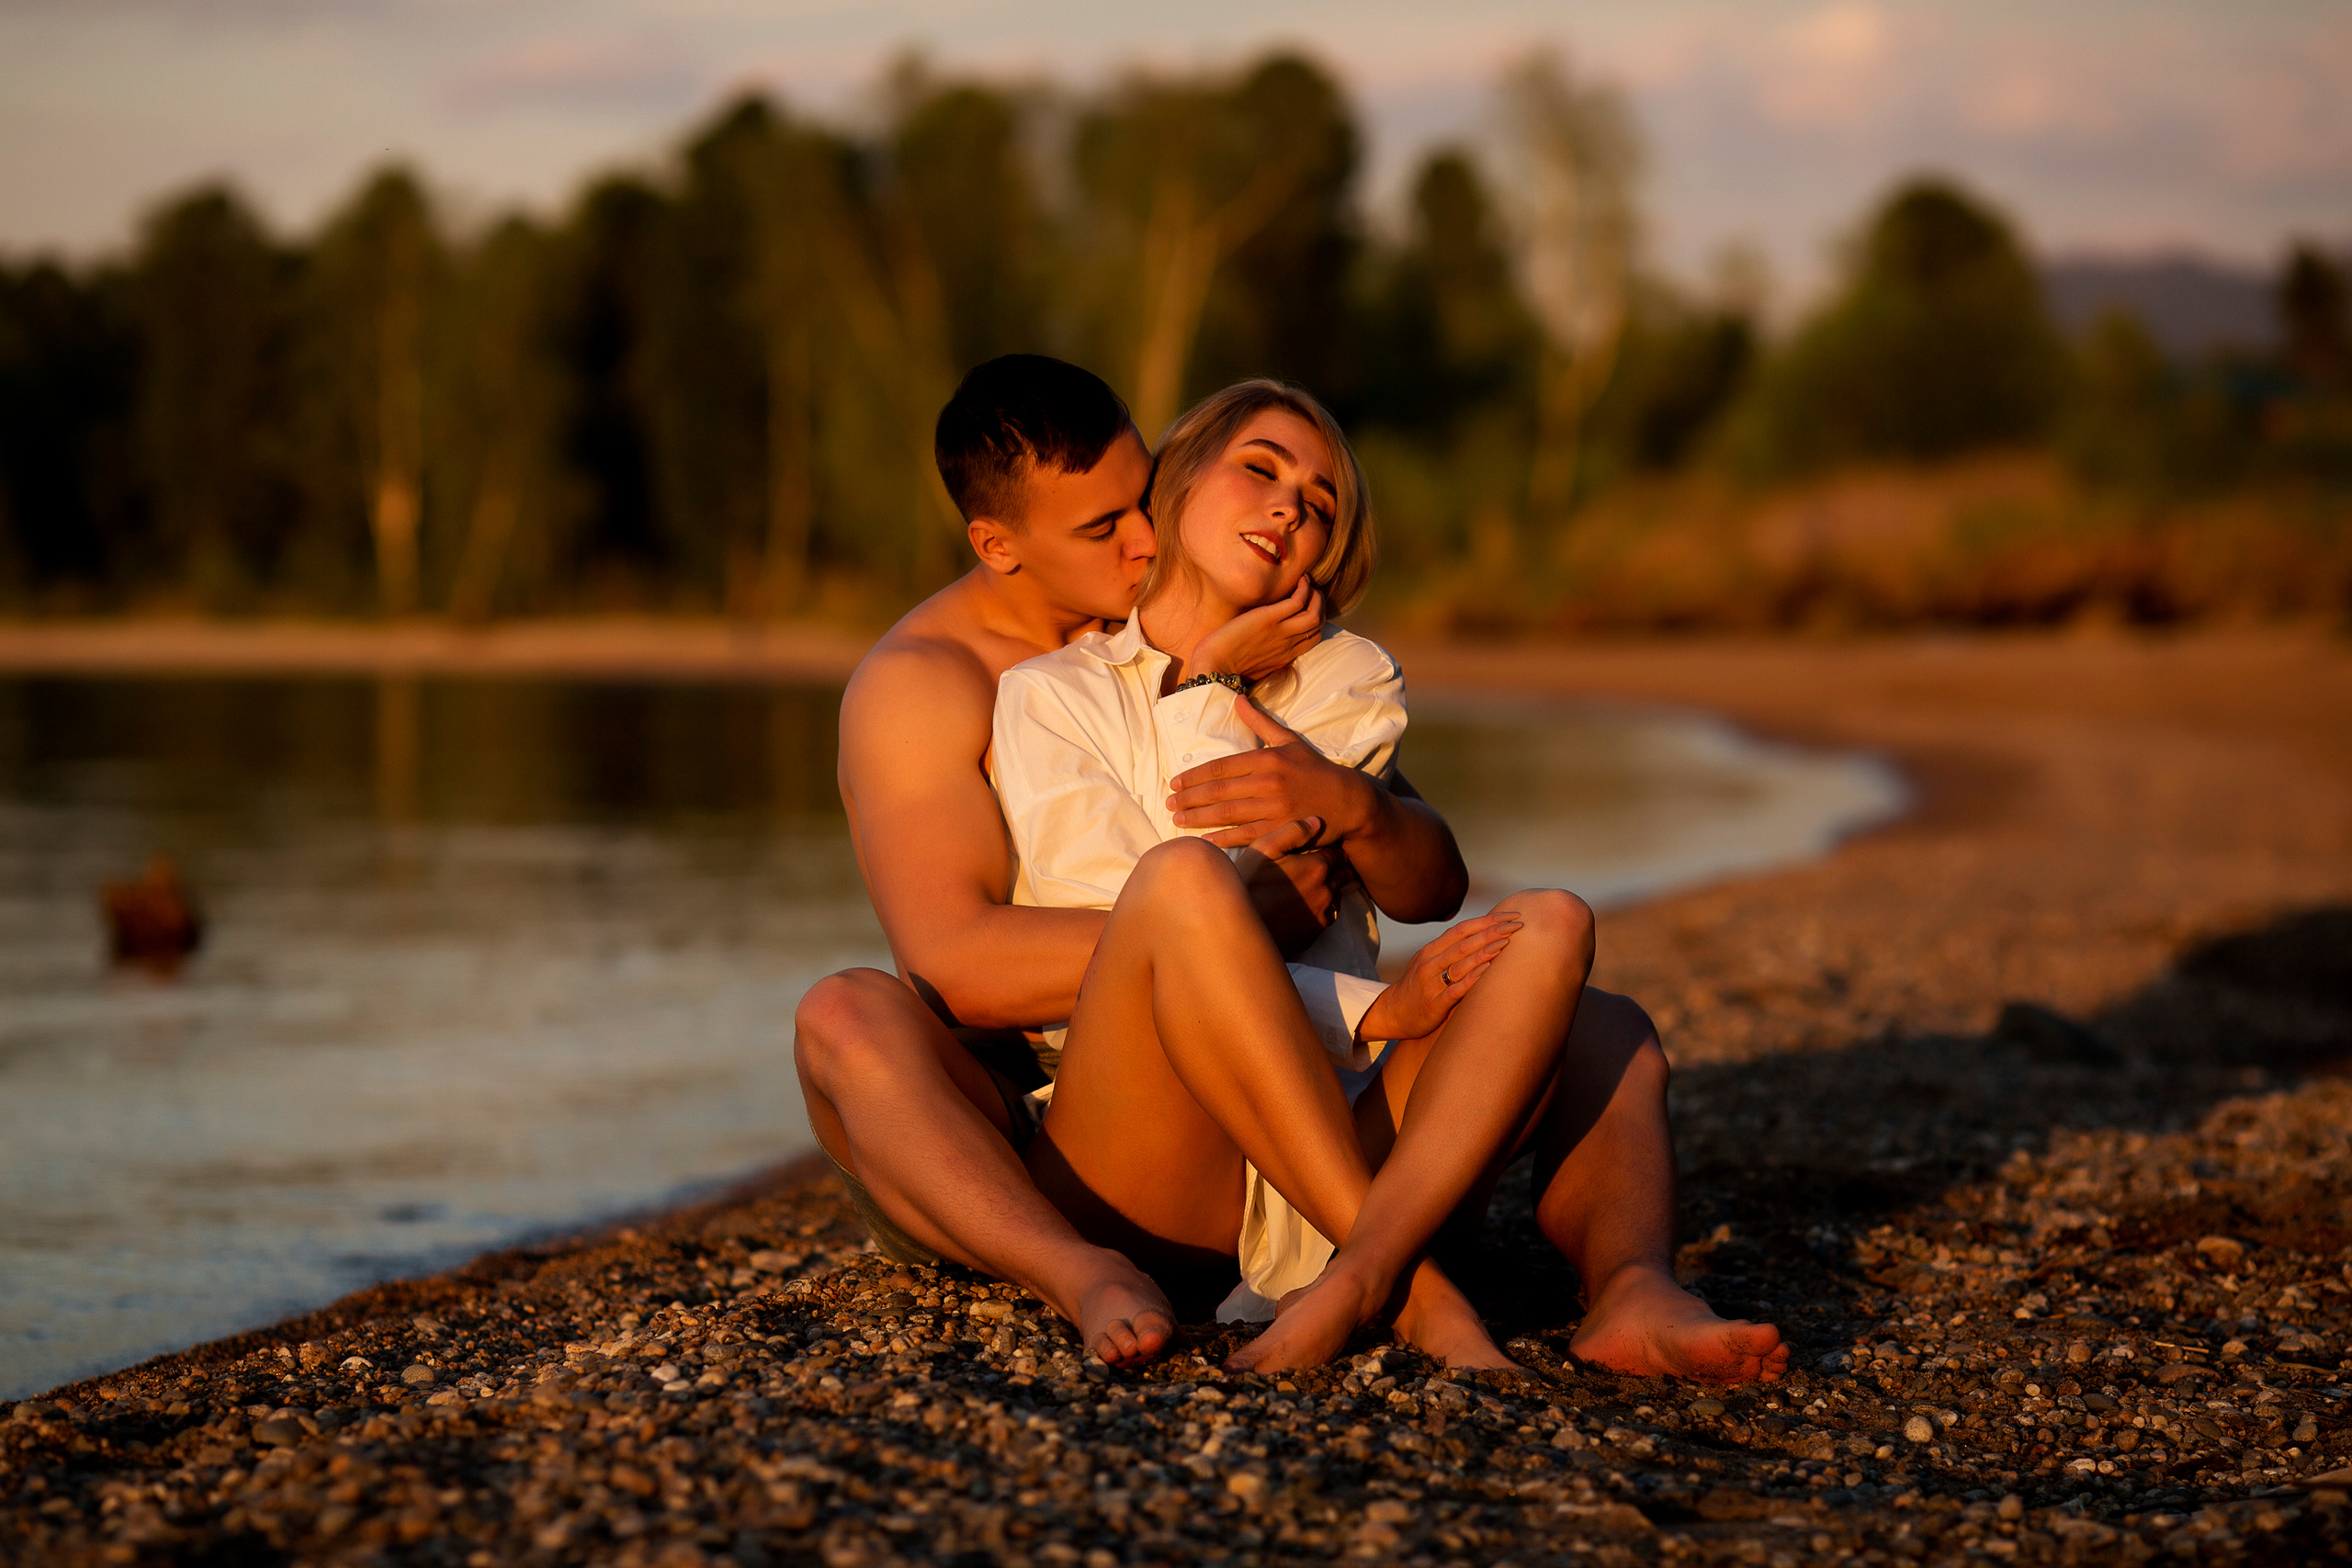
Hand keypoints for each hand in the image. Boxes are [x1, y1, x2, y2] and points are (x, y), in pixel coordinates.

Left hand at [1167, 699, 1377, 846]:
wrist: (1349, 801)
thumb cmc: (1316, 770)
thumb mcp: (1290, 741)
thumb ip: (1260, 722)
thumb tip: (1237, 699)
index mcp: (1267, 758)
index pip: (1221, 766)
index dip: (1194, 775)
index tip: (1175, 782)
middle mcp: (1269, 782)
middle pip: (1219, 790)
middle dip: (1189, 797)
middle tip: (1168, 803)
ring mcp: (1275, 807)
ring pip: (1228, 813)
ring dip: (1199, 817)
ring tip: (1178, 820)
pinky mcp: (1282, 829)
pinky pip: (1247, 835)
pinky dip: (1224, 838)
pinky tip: (1205, 840)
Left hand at [1178, 579, 1323, 685]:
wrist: (1214, 668)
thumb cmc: (1226, 667)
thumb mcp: (1255, 667)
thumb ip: (1267, 657)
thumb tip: (1267, 647)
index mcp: (1285, 656)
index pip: (1314, 637)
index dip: (1315, 618)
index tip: (1306, 605)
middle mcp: (1287, 644)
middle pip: (1318, 624)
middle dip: (1319, 603)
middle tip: (1309, 590)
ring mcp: (1280, 632)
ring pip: (1315, 613)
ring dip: (1316, 594)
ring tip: (1305, 582)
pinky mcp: (1269, 619)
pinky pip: (1298, 601)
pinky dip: (1304, 588)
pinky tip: (1299, 580)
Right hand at [1229, 815, 1348, 955]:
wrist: (1239, 927)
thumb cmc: (1248, 883)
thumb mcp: (1264, 849)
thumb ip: (1292, 831)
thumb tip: (1317, 821)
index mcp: (1317, 867)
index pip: (1335, 853)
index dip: (1329, 850)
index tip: (1322, 849)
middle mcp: (1326, 891)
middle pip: (1340, 874)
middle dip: (1334, 869)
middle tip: (1319, 865)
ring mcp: (1322, 913)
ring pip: (1336, 896)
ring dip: (1330, 889)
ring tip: (1313, 885)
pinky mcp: (1315, 932)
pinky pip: (1328, 916)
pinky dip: (1323, 908)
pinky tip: (1307, 904)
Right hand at [1356, 912, 1519, 1041]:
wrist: (1392, 1013)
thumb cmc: (1418, 986)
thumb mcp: (1428, 962)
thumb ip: (1449, 950)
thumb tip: (1482, 936)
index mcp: (1431, 950)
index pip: (1461, 929)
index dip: (1486, 920)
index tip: (1510, 914)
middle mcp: (1430, 963)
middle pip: (1464, 943)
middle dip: (1492, 931)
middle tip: (1517, 924)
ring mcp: (1431, 983)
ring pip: (1461, 963)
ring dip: (1485, 951)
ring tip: (1507, 942)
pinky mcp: (1434, 1004)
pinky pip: (1456, 989)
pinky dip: (1473, 978)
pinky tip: (1489, 971)